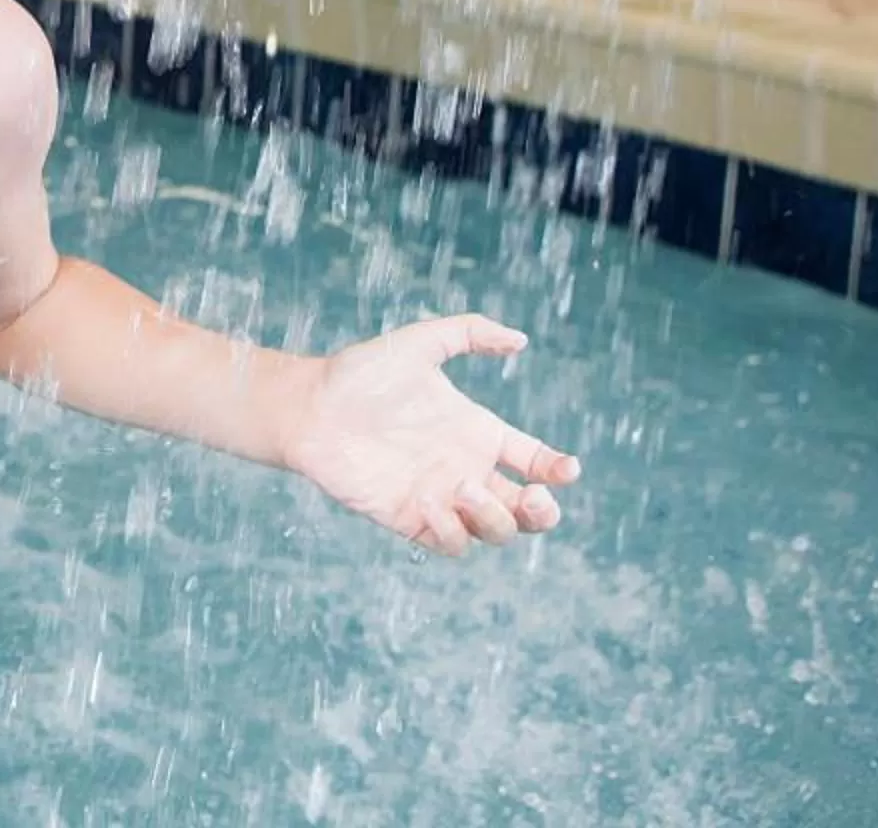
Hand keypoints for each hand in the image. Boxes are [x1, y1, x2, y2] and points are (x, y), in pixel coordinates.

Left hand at [280, 313, 579, 556]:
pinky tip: (429, 498)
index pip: (537, 463)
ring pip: (496, 532)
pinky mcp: (411, 520)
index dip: (559, 471)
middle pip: (529, 512)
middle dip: (544, 513)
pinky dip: (452, 530)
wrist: (310, 406)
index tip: (566, 468)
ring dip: (496, 519)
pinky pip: (451, 544)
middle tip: (534, 496)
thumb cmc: (362, 373)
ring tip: (465, 487)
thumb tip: (520, 339)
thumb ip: (469, 332)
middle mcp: (467, 470)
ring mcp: (442, 499)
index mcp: (479, 433)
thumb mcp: (419, 344)